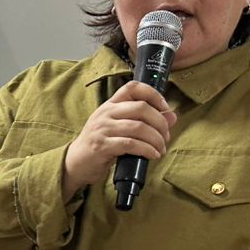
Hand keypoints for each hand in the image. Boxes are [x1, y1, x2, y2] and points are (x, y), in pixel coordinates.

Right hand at [62, 81, 176, 199]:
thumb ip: (145, 121)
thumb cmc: (100, 144)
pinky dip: (147, 150)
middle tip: (165, 136)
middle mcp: (106, 113)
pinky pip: (131, 144)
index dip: (153, 94)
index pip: (133, 87)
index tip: (164, 107)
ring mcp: (102, 129)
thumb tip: (172, 116)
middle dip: (160, 122)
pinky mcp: (102, 146)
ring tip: (160, 148)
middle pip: (141, 108)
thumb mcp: (120, 128)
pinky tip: (152, 155)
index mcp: (110, 105)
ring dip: (156, 139)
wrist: (76, 162)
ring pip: (138, 127)